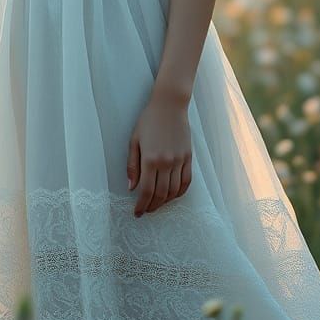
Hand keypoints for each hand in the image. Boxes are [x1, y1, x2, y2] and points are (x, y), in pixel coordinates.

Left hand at [126, 95, 191, 216]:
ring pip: (174, 191)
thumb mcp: (134, 141)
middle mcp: (166, 162)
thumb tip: (131, 188)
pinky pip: (186, 182)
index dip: (141, 205)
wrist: (169, 106)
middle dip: (152, 206)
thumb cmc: (148, 121)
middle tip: (146, 211)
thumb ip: (132, 165)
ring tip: (157, 204)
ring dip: (165, 202)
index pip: (146, 191)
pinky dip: (180, 193)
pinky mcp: (188, 157)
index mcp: (150, 159)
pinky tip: (172, 196)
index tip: (137, 213)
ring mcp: (179, 160)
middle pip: (160, 194)